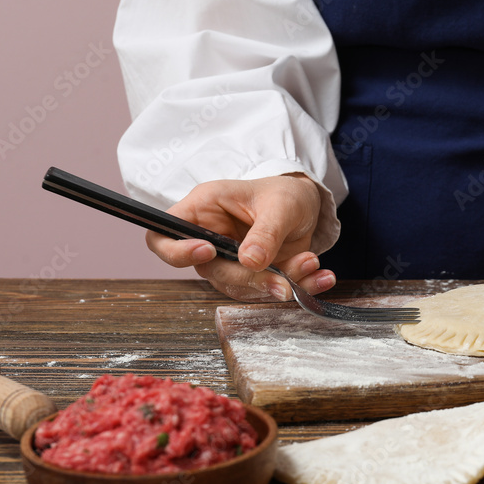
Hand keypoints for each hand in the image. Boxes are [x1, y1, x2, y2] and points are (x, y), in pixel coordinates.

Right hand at [145, 174, 335, 301]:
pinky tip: (321, 277)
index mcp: (202, 209)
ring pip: (240, 287)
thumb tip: (250, 261)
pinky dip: (297, 287)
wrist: (307, 203)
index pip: (162, 236)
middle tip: (284, 279)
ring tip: (311, 265)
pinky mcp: (254, 275)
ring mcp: (231, 260)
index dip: (176, 252)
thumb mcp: (279, 204)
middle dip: (249, 279)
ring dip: (278, 283)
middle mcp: (210, 238)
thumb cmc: (284, 193)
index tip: (208, 252)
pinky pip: (267, 291)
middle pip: (209, 271)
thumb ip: (266, 232)